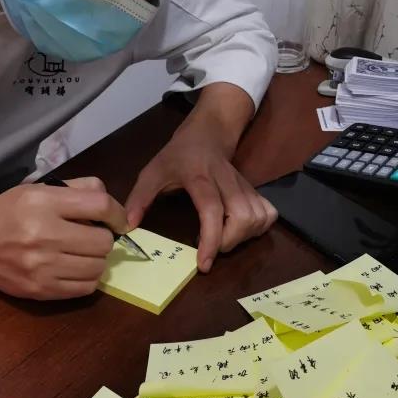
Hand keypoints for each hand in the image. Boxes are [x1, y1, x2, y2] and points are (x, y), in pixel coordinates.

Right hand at [0, 177, 126, 300]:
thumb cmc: (7, 214)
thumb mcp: (36, 190)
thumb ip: (75, 188)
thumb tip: (110, 201)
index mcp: (43, 203)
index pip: (100, 205)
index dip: (117, 214)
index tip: (118, 221)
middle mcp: (43, 234)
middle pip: (103, 241)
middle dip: (103, 238)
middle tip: (91, 236)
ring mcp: (43, 266)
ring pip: (98, 266)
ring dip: (96, 259)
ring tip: (82, 253)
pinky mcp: (42, 289)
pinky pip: (86, 287)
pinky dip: (88, 278)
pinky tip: (76, 268)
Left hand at [126, 122, 276, 272]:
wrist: (207, 133)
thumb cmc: (178, 155)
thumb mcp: (153, 171)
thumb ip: (139, 197)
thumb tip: (128, 226)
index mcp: (200, 177)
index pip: (212, 209)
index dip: (211, 238)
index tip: (204, 264)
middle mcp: (226, 181)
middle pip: (242, 216)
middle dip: (229, 242)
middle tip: (212, 250)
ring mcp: (244, 185)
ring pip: (258, 217)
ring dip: (244, 237)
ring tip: (223, 241)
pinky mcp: (254, 190)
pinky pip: (268, 213)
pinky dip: (258, 228)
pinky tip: (241, 231)